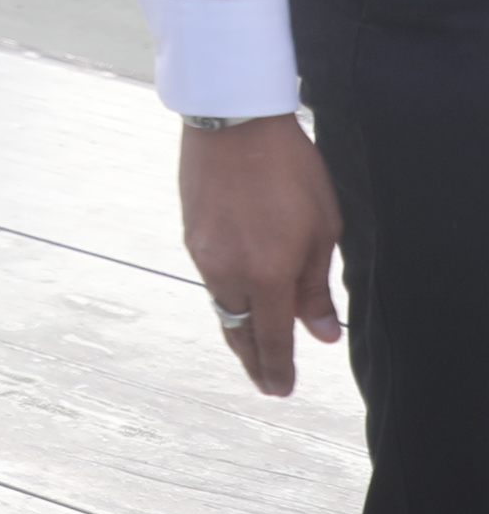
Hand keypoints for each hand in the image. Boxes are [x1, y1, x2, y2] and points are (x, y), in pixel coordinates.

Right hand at [180, 114, 342, 397]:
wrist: (233, 123)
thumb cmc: (288, 170)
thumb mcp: (322, 228)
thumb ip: (316, 286)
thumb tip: (321, 331)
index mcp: (267, 273)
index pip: (274, 338)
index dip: (278, 369)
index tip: (281, 389)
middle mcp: (228, 270)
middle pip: (239, 329)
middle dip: (253, 359)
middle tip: (265, 380)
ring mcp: (203, 252)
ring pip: (223, 304)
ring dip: (240, 325)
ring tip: (253, 340)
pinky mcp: (191, 233)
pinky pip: (211, 277)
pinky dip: (228, 293)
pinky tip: (238, 291)